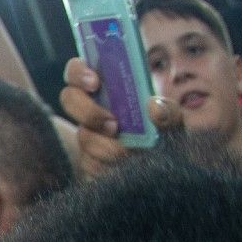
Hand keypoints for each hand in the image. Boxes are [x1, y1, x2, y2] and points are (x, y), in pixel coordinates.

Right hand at [59, 58, 181, 179]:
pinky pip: (88, 163)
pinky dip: (107, 165)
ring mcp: (87, 135)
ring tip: (128, 152)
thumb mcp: (172, 122)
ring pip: (82, 135)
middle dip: (89, 111)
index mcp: (108, 88)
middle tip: (113, 125)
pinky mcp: (86, 162)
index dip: (78, 72)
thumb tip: (153, 107)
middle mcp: (92, 108)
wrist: (163, 172)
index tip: (94, 83)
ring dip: (105, 145)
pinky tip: (123, 167)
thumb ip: (168, 111)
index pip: (78, 70)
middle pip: (69, 98)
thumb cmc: (164, 138)